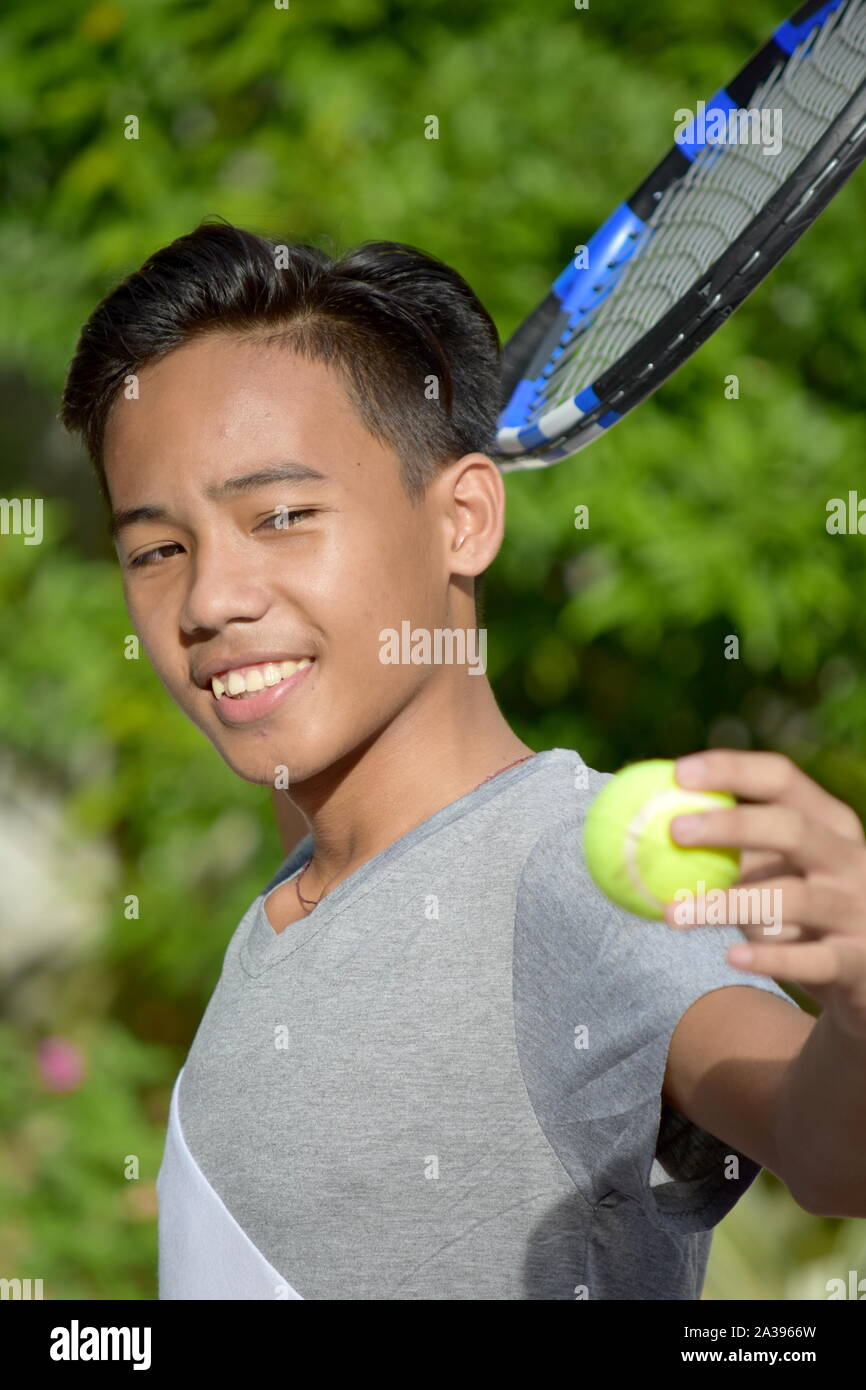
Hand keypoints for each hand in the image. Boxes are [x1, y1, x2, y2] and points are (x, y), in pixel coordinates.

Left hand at [663, 749, 865, 1043]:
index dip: (731, 769)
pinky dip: (771, 959)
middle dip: (731, 824)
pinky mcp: (859, 960)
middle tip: (672, 831)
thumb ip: (733, 847)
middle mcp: (850, 858)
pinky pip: (812, 960)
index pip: (782, 778)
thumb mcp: (777, 871)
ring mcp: (858, 909)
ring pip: (793, 899)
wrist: (864, 978)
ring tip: (672, 915)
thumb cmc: (801, 913)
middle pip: (791, 828)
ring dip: (726, 905)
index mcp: (830, 822)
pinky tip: (729, 958)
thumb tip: (648, 815)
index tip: (677, 772)